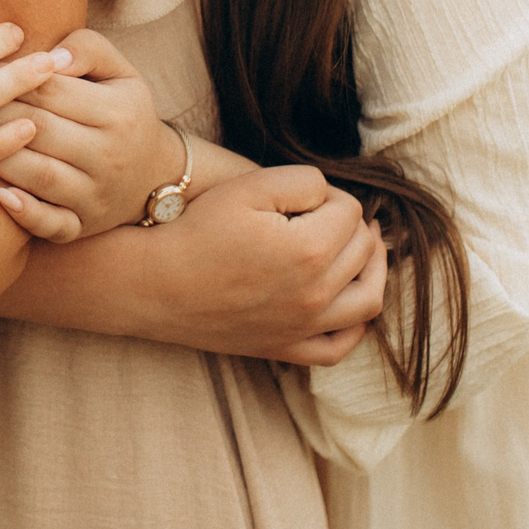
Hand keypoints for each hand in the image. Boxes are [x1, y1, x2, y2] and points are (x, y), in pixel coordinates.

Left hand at [0, 30, 180, 242]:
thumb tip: (50, 57)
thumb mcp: (120, 72)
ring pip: (36, 174)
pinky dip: (25, 214)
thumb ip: (87, 49)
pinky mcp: (82, 226)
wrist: (153, 175)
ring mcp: (94, 195)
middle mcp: (108, 156)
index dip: (7, 74)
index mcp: (116, 113)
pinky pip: (51, 225)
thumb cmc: (122, 111)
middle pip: (36, 129)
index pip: (50, 90)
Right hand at [122, 165, 388, 363]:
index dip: (331, 195)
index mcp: (311, 249)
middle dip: (353, 225)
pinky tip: (348, 301)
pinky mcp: (286, 347)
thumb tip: (332, 197)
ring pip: (368, 299)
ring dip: (374, 269)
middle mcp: (317, 294)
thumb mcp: (248, 186)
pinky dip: (356, 325)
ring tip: (363, 248)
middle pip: (363, 250)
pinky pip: (340, 346)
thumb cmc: (197, 230)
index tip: (304, 195)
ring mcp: (304, 326)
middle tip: (330, 212)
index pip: (350, 211)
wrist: (154, 284)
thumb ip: (304, 181)